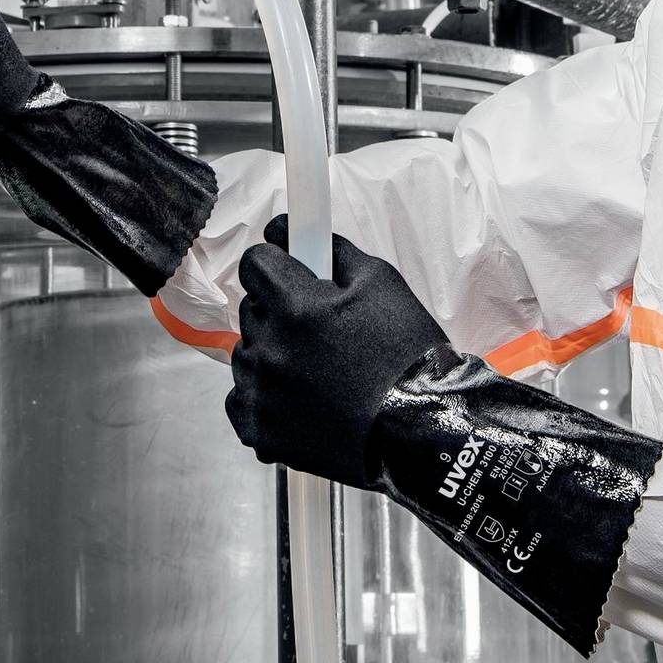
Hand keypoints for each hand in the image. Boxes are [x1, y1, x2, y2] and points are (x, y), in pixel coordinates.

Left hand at [226, 218, 452, 487]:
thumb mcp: (382, 283)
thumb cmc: (408, 357)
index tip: (289, 270)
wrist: (420, 431)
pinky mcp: (260, 430)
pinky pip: (242, 398)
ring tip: (318, 368)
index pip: (255, 262)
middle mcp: (270, 349)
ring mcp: (261, 393)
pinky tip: (300, 396)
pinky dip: (264, 395)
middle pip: (253, 309)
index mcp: (296, 306)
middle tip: (321, 328)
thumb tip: (300, 231)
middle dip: (281, 310)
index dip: (277, 262)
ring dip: (273, 353)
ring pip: (247, 353)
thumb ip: (335, 251)